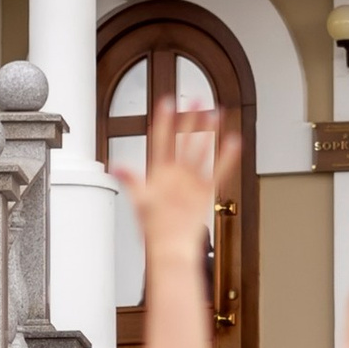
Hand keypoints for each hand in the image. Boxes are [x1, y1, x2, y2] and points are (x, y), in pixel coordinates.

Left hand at [117, 98, 235, 252]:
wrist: (171, 248)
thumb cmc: (153, 228)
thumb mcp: (139, 201)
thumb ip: (130, 181)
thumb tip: (116, 166)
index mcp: (158, 173)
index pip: (161, 140)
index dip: (165, 121)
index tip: (166, 102)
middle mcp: (175, 174)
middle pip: (184, 140)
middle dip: (189, 119)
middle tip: (195, 99)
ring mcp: (191, 181)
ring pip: (201, 150)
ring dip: (208, 132)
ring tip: (215, 113)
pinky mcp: (204, 192)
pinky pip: (218, 171)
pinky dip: (225, 157)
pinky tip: (232, 143)